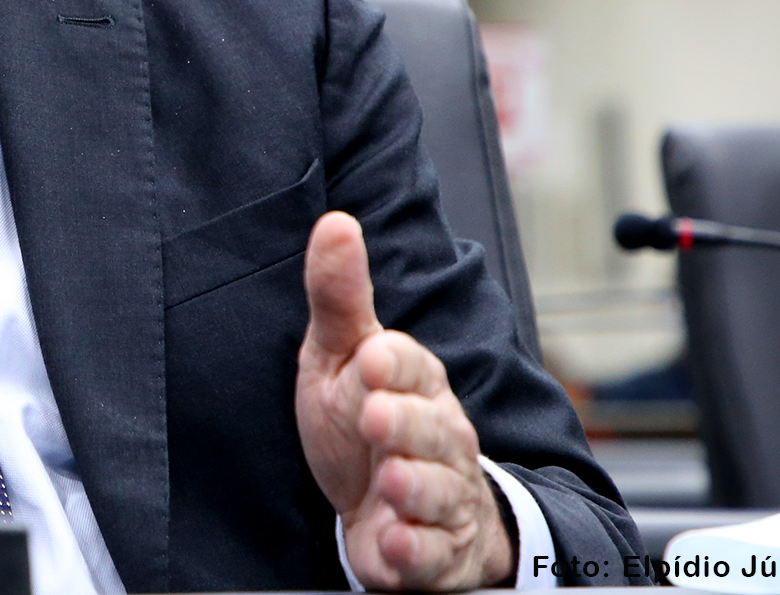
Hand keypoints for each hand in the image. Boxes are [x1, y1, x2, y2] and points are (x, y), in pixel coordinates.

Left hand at [296, 212, 513, 590]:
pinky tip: (393, 542)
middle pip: (431, 429)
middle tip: (376, 419)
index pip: (410, 365)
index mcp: (413, 382)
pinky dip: (415, 553)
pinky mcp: (437, 552)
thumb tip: (336, 222)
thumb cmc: (360, 419)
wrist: (382, 506)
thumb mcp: (337, 355)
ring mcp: (442, 495)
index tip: (370, 358)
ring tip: (391, 484)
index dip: (393, 363)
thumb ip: (338, 295)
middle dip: (405, 425)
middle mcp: (438, 436)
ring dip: (415, 489)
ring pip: (439, 492)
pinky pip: (434, 556)